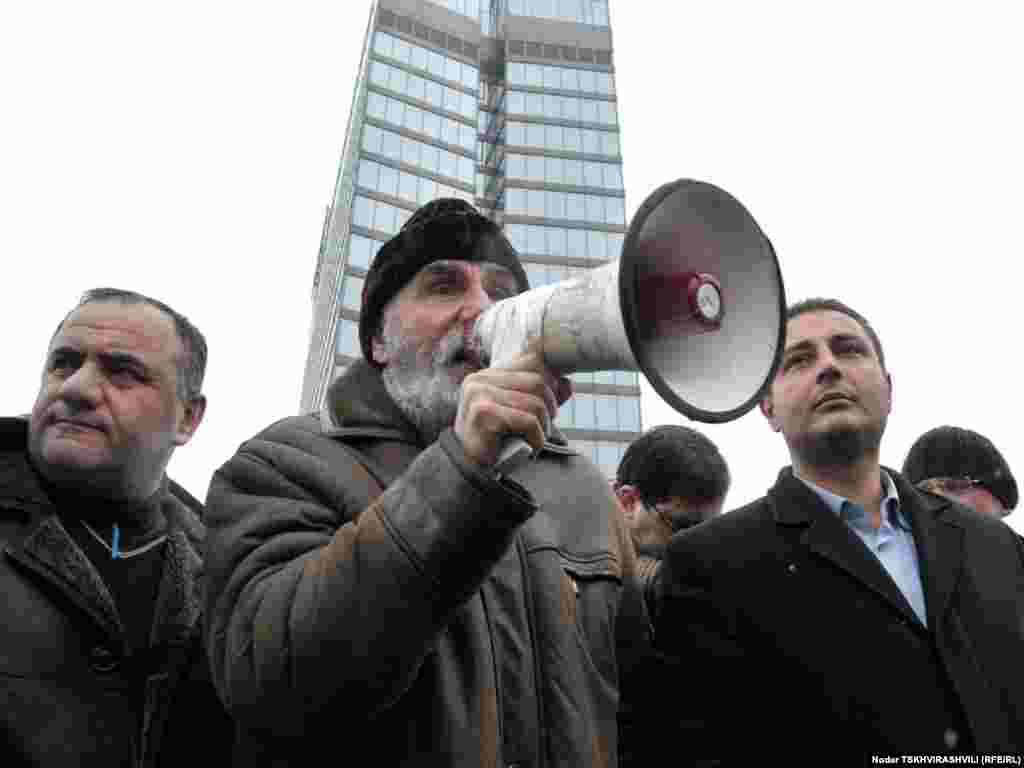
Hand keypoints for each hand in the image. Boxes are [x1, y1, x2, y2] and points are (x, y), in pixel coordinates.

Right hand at [455, 340, 571, 466]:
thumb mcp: (517, 411)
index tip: (552, 404)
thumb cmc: (497, 441)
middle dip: (548, 408)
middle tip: (543, 428)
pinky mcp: (484, 413)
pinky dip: (536, 437)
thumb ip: (539, 395)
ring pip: (534, 403)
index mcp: (486, 375)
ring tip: (533, 439)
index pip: (530, 361)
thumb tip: (568, 384)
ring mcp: (479, 395)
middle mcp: (479, 380)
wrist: (473, 470)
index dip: (549, 381)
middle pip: (536, 382)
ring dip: (542, 426)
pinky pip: (528, 420)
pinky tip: (531, 446)